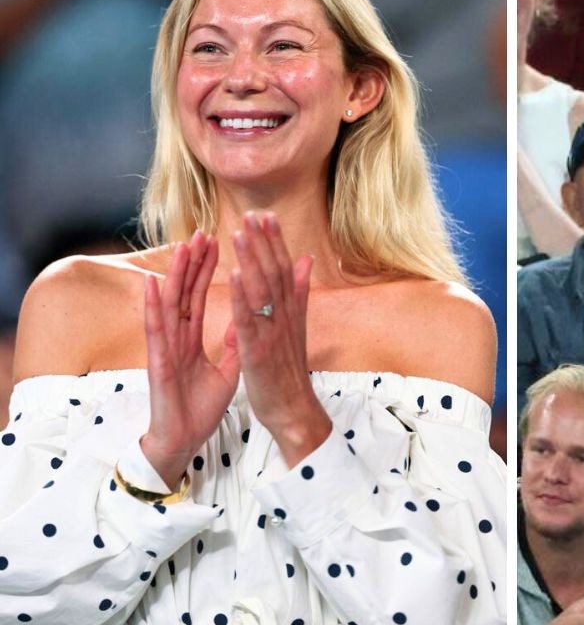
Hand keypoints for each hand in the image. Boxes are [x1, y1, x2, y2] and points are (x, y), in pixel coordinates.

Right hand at [142, 232, 239, 486]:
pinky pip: (155, 331)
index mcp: (192, 338)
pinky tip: (152, 284)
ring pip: (170, 304)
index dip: (207, 270)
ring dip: (174, 275)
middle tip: (201, 232)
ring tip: (182, 247)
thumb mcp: (227, 370)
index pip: (200, 296)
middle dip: (192, 263)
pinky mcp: (159, 363)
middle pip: (185, 293)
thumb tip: (246, 319)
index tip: (217, 241)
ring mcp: (166, 348)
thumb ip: (233, 344)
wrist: (186, 440)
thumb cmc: (200, 407)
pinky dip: (153, 307)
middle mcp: (177, 338)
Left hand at [229, 213, 329, 465]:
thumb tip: (307, 260)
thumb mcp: (296, 329)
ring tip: (242, 232)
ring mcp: (272, 333)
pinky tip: (235, 274)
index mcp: (291, 312)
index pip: (284, 269)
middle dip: (265, 242)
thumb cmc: (289, 373)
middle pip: (276, 273)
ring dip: (253, 259)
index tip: (267, 215)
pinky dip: (243, 295)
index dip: (275, 242)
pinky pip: (249, 319)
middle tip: (255, 212)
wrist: (293, 411)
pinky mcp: (257, 351)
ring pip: (263, 291)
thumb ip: (300, 293)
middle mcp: (285, 318)